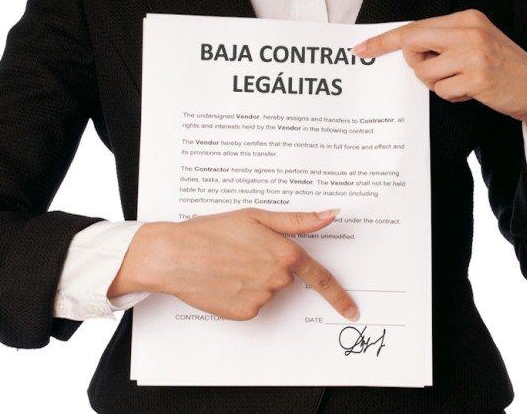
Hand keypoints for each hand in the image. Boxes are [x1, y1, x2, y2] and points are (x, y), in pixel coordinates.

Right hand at [108, 208, 358, 320]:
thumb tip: (331, 214)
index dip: (338, 295)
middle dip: (270, 266)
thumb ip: (298, 220)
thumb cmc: (212, 230)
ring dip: (254, 279)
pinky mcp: (244, 312)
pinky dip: (241, 293)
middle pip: (286, 277)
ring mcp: (261, 298)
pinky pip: (252, 304)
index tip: (351, 309)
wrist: (175, 255)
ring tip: (227, 263)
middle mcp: (277, 279)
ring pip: (268, 290)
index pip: (320, 277)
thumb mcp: (257, 216)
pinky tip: (223, 279)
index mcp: (285, 253)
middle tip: (242, 252)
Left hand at [353, 9, 526, 161]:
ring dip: (437, 84)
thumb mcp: (475, 43)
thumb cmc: (501, 68)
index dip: (385, 40)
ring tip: (461, 82)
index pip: (414, 26)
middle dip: (412, 62)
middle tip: (432, 71)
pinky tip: (470, 92)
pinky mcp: (478, 78)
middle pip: (412, 43)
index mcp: (466, 18)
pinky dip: (452, 96)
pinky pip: (442, 91)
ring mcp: (474, 54)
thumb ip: (444, 41)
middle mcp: (469, 30)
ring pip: (424, 72)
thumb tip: (404, 49)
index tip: (362, 49)